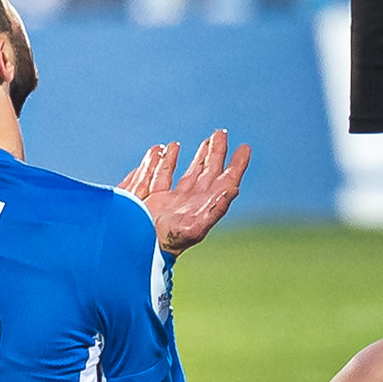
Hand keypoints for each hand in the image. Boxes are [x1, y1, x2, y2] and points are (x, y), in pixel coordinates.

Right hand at [120, 129, 249, 255]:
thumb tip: (234, 188)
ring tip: (206, 140)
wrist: (137, 249)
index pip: (226, 181)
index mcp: (206, 205)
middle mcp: (193, 202)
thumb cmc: (168, 243)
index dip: (237, 165)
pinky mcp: (156, 199)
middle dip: (216, 152)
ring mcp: (175, 200)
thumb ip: (216, 208)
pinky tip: (168, 148)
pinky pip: (164, 175)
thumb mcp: (195, 226)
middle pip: (209, 172)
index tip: (244, 148)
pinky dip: (167, 160)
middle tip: (222, 133)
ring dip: (199, 156)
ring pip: (190, 173)